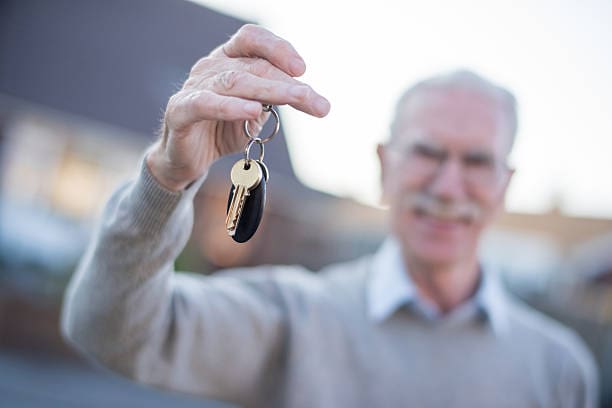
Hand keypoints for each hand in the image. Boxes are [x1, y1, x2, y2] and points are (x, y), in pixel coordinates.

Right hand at [146, 24, 330, 191]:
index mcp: (228, 60)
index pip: (252, 39)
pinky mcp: (180, 112)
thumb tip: (310, 97)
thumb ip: (275, 100)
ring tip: (296, 99)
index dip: (278, 48)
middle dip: (288, 84)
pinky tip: (252, 111)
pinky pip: (205, 104)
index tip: (302, 69)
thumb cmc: (223, 130)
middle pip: (253, 66)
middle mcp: (211, 67)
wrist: (188, 160)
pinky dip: (231, 106)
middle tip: (318, 103)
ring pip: (235, 82)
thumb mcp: (256, 113)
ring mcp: (194, 88)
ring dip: (270, 91)